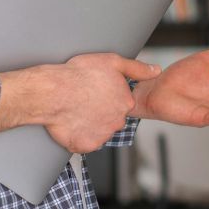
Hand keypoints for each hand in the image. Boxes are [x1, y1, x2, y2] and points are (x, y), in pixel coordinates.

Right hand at [0, 53, 161, 154]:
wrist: (52, 92)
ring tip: (75, 111)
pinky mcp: (86, 145)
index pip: (121, 104)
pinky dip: (78, 135)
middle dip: (100, 112)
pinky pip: (85, 142)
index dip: (107, 97)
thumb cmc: (78, 74)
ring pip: (99, 131)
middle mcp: (118, 121)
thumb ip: (137, 68)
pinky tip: (71, 122)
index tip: (94, 92)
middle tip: (84, 101)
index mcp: (125, 102)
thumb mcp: (112, 62)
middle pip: (112, 119)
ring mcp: (103, 135)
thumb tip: (156, 71)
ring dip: (90, 124)